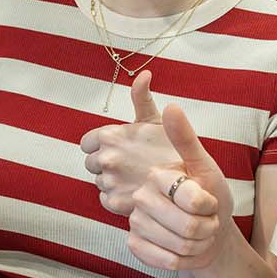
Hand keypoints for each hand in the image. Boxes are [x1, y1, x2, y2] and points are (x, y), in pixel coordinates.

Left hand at [79, 72, 179, 215]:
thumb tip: (143, 74)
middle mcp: (106, 158)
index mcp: (110, 136)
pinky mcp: (114, 203)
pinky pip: (105, 199)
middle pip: (91, 163)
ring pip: (99, 182)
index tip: (115, 149)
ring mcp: (109, 182)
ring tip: (135, 178)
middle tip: (128, 165)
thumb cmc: (173, 151)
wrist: (189, 186)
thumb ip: (142, 97)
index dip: (99, 146)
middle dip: (105, 164)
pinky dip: (116, 197)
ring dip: (112, 181)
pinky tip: (134, 191)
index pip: (87, 143)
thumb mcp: (156, 120)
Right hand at [125, 104, 235, 271]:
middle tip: (208, 221)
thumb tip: (171, 106)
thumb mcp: (202, 164)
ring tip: (201, 234)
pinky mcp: (135, 243)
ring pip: (175, 242)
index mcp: (154, 175)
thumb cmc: (208, 195)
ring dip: (197, 244)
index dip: (206, 204)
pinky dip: (182, 259)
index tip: (209, 201)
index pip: (186, 197)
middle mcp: (139, 195)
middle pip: (182, 223)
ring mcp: (134, 220)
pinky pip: (161, 258)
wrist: (208, 231)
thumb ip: (185, 138)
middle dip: (204, 226)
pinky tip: (187, 251)